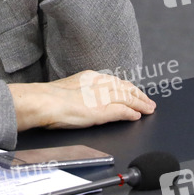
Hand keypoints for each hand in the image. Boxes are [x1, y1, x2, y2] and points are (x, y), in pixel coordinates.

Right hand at [8, 70, 155, 130]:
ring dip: (140, 104)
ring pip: (127, 99)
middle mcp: (98, 84)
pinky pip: (122, 111)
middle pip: (125, 88)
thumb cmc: (48, 98)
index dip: (126, 87)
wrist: (45, 102)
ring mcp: (101, 98)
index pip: (114, 81)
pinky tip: (137, 117)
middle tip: (149, 101)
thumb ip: (79, 91)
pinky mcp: (102, 111)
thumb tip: (82, 98)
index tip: (134, 91)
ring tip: (149, 109)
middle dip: (138, 95)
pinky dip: (131, 113)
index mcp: (89, 77)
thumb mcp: (67, 88)